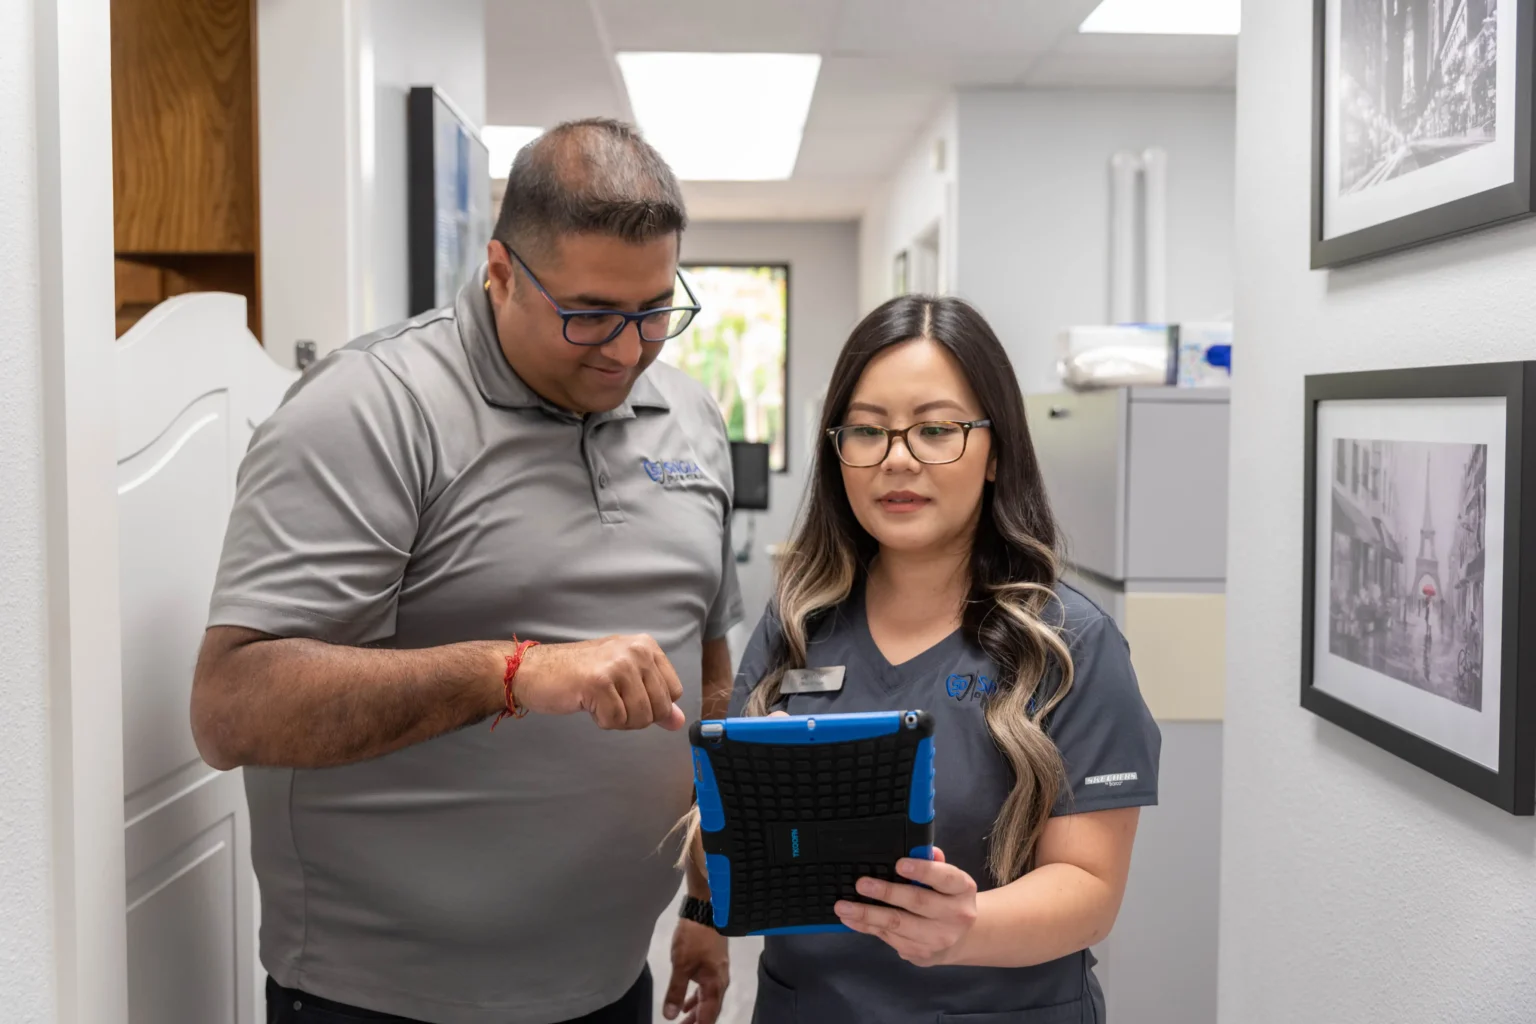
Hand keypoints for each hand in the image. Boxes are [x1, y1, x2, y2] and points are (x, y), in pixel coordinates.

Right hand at [511, 635, 685, 730]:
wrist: (535, 670)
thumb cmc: (579, 675)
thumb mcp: (624, 681)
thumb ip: (653, 698)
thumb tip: (679, 722)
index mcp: (646, 646)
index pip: (674, 692)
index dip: (652, 705)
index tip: (627, 696)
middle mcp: (637, 650)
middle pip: (659, 708)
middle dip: (635, 716)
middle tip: (609, 701)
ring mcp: (619, 664)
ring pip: (640, 718)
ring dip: (618, 720)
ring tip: (599, 701)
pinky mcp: (600, 682)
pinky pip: (616, 721)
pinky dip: (601, 721)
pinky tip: (587, 702)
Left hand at [663, 918, 728, 1023]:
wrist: (705, 910)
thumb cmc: (694, 937)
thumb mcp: (681, 965)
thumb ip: (676, 992)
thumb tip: (670, 1016)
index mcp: (715, 985)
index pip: (709, 1017)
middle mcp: (720, 982)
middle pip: (710, 1011)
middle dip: (696, 1023)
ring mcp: (717, 973)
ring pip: (707, 1000)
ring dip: (696, 1013)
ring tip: (683, 1023)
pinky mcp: (712, 965)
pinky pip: (705, 989)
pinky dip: (696, 999)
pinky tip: (686, 1005)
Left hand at [834, 848, 978, 966]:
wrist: (959, 939)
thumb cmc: (946, 898)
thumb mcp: (946, 878)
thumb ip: (932, 862)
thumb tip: (915, 848)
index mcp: (962, 889)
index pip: (945, 878)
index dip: (922, 870)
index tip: (899, 864)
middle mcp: (955, 916)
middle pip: (917, 902)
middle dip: (887, 892)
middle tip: (861, 884)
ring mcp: (937, 938)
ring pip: (898, 924)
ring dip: (867, 914)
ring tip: (843, 906)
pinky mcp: (920, 953)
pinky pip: (888, 937)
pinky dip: (866, 927)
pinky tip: (850, 919)